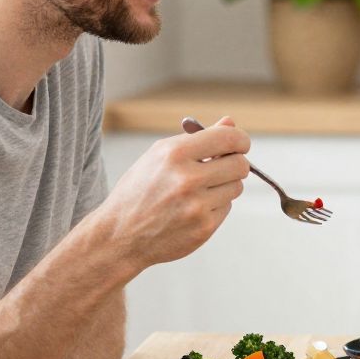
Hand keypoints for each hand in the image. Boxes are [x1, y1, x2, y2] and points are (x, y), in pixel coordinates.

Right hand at [90, 115, 249, 266]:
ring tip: (199, 190)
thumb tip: (230, 123)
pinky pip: (227, 207)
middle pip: (240, 164)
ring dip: (224, 186)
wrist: (119, 235)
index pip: (228, 138)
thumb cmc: (140, 190)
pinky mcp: (204, 227)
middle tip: (223, 167)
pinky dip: (215, 205)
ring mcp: (197, 206)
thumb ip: (197, 139)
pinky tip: (192, 209)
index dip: (240, 140)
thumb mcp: (159, 156)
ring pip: (236, 187)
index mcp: (174, 154)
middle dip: (235, 163)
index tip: (239, 144)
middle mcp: (187, 179)